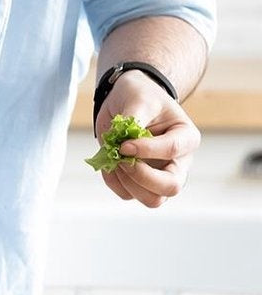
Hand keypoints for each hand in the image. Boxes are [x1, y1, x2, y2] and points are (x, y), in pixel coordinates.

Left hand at [97, 71, 200, 207]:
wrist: (128, 98)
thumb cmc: (140, 96)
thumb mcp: (139, 98)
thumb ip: (134, 120)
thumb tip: (123, 146)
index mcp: (186, 138)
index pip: (172, 151)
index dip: (146, 150)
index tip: (123, 144)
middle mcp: (179, 162)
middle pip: (170, 187)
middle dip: (141, 176)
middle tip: (120, 157)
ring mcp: (161, 174)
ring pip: (152, 199)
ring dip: (127, 182)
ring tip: (113, 158)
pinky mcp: (140, 181)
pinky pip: (128, 194)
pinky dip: (114, 182)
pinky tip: (108, 161)